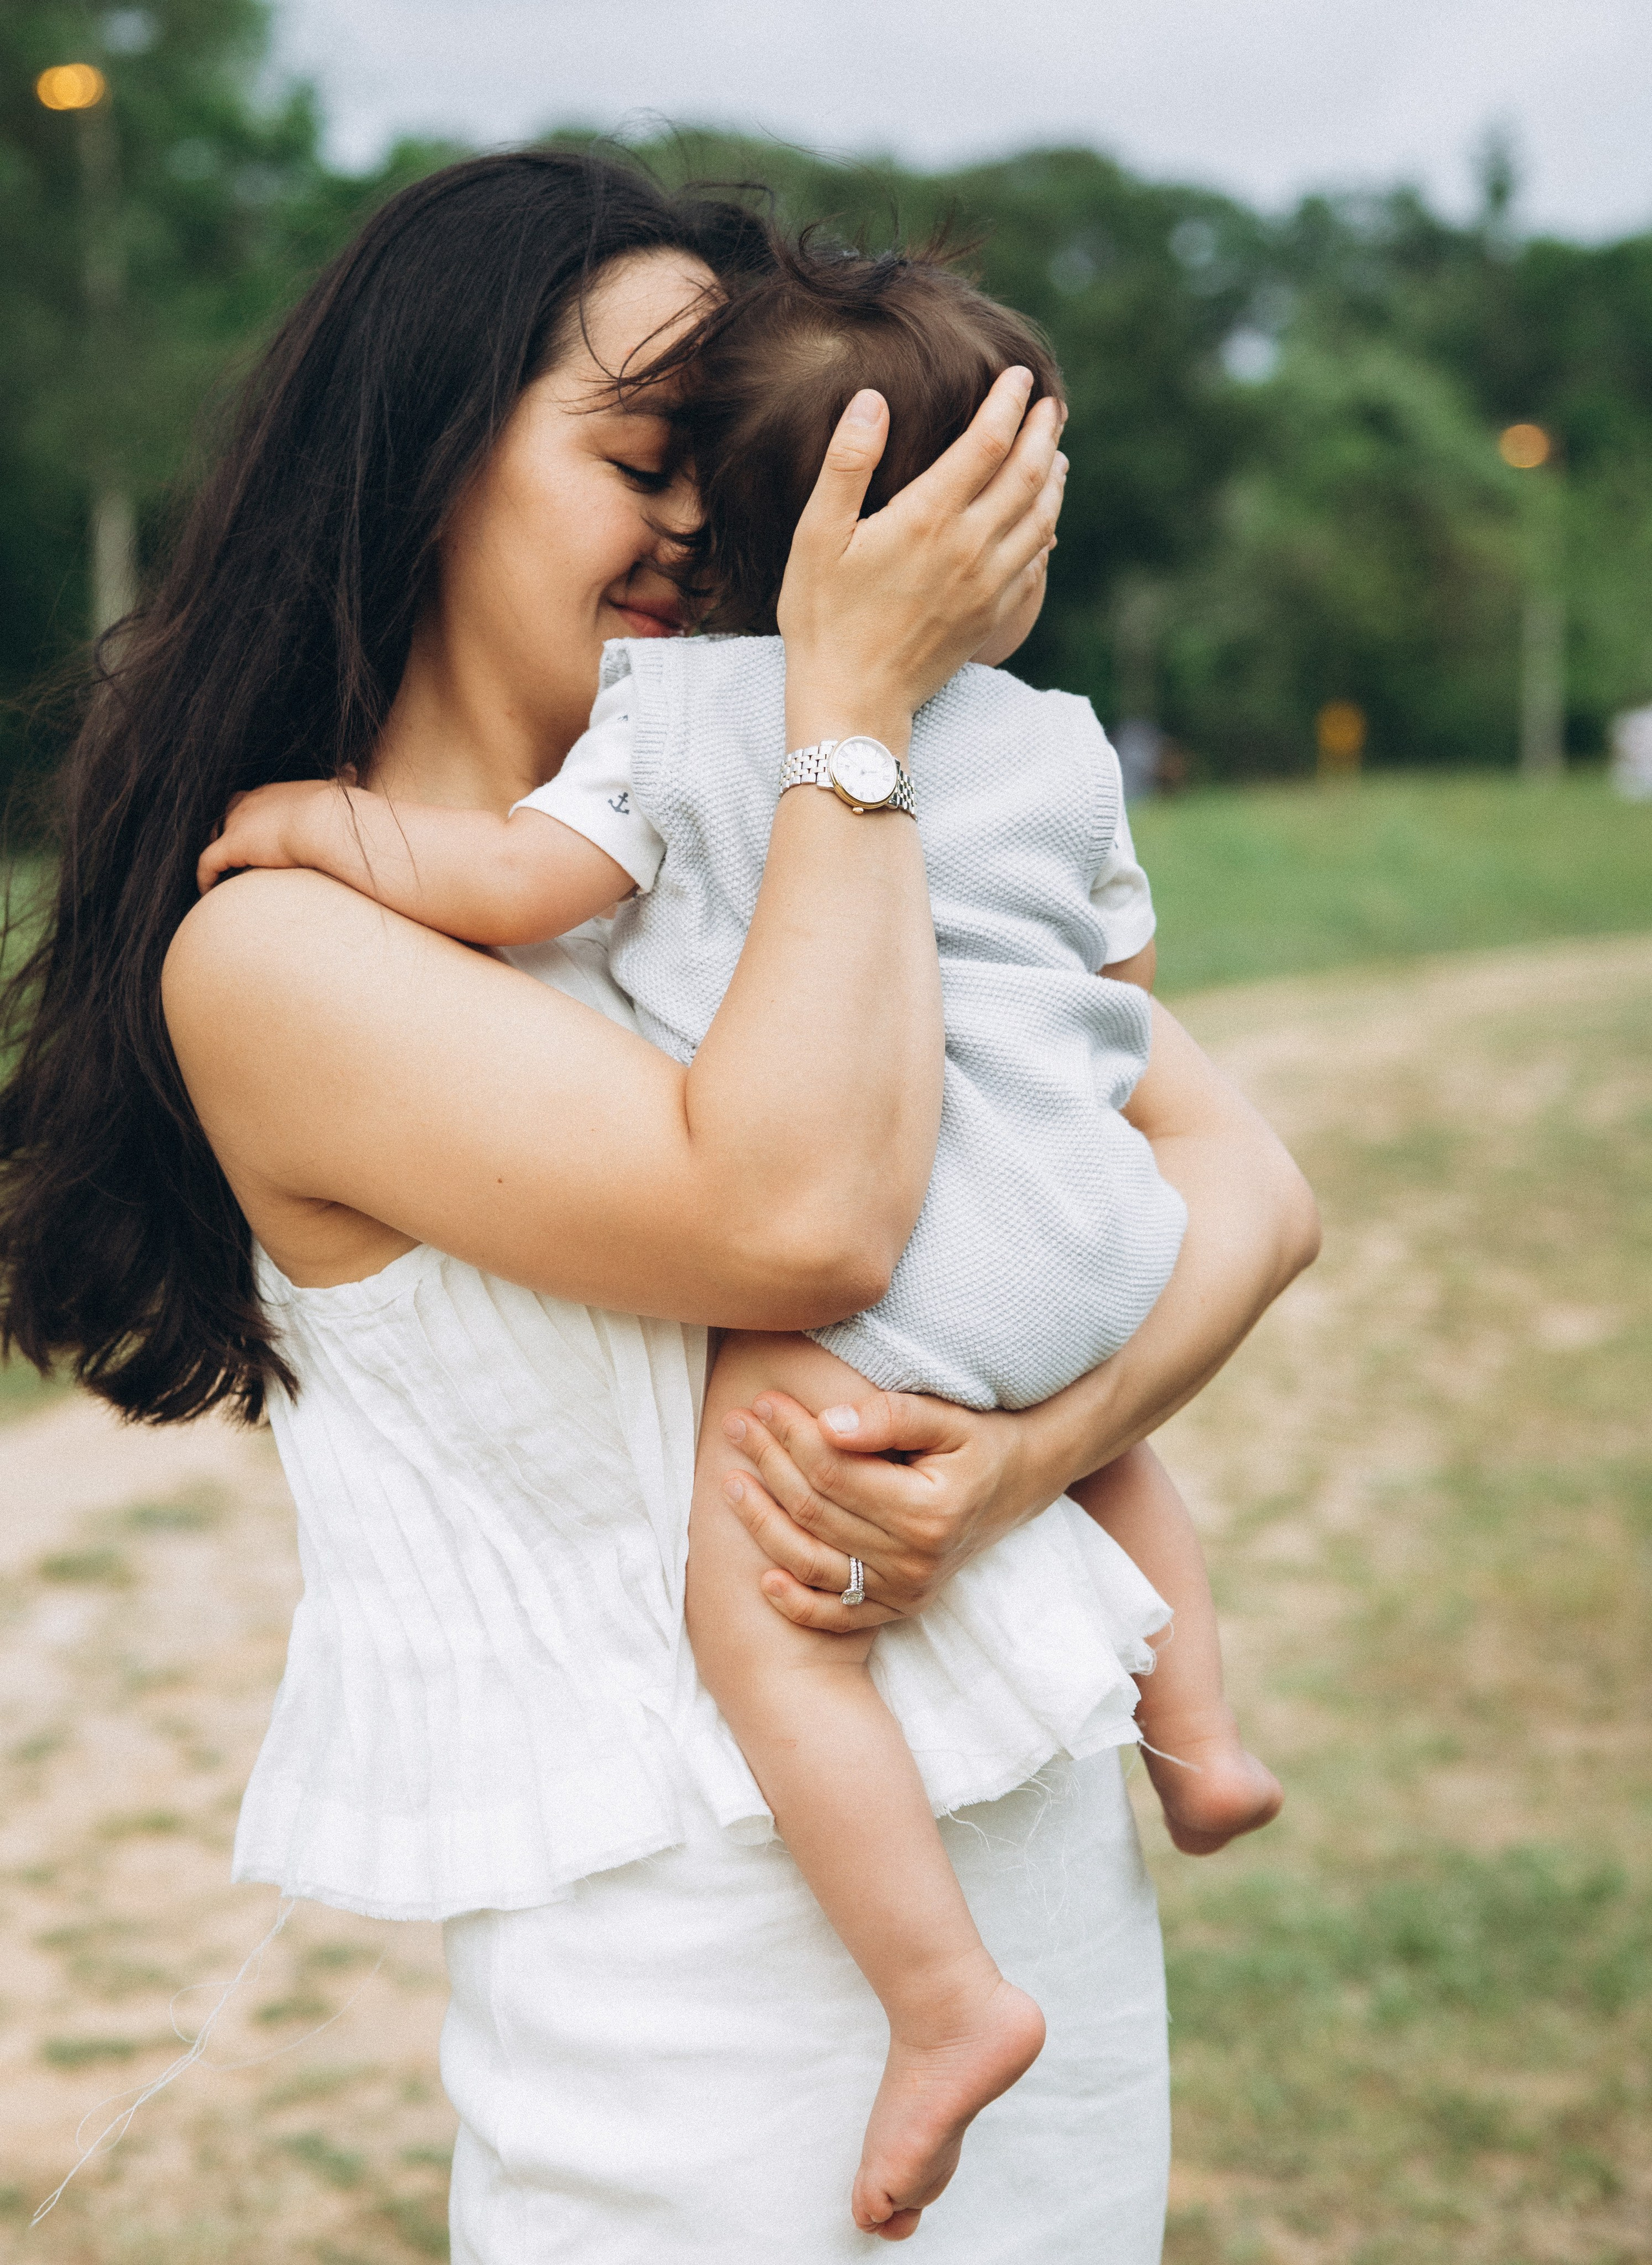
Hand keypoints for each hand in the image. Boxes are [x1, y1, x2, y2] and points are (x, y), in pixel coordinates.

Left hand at [197, 778, 349, 893]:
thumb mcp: (337, 790)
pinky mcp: (231, 846)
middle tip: (232, 856)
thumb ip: (341, 780)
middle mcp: (249, 803)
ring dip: (217, 855)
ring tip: (221, 875)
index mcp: (271, 793)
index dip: (248, 819)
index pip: (249, 802)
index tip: (254, 836)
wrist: (324, 822)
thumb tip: (352, 769)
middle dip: (227, 832)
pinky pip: (207, 863)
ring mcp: (237, 823)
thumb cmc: (334, 810)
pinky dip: (205, 877)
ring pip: (215, 838)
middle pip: (226, 816)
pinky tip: (207, 890)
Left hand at [717, 1385, 1062, 1632]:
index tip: (764, 1403)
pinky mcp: (900, 1608)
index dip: (792, 1435)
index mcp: (927, 1509)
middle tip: (736, 1426)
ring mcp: (906, 1590)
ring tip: (731, 1482)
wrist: (1020, 1483)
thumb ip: (890, 1416)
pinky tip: (764, 1577)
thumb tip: (827, 1422)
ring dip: (763, 1524)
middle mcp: (916, 1559)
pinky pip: (837, 1615)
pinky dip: (797, 1603)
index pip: (834, 1471)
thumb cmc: (979, 1440)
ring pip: (813, 1563)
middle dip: (769, 1464)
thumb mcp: (948, 1417)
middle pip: (816, 1513)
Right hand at [777, 370, 1067, 748]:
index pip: (987, 442)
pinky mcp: (992, 614)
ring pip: (1040, 517)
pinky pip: (1034, 561)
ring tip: (1057, 451)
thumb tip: (871, 400)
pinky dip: (1046, 529)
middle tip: (1053, 404)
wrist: (853, 701)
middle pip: (1028, 474)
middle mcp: (970, 546)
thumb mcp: (816, 536)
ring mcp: (987, 584)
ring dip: (1053, 477)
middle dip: (1044, 432)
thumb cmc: (823, 619)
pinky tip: (1043, 519)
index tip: (1019, 376)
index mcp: (927, 518)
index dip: (1009, 403)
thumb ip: (846, 464)